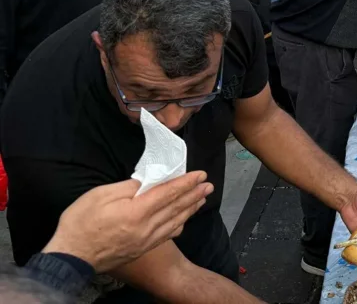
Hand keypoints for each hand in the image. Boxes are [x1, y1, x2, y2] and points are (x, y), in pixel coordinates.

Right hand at [42, 172, 212, 272]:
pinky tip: (184, 220)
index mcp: (137, 212)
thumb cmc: (80, 223)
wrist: (71, 258)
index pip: (168, 193)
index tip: (200, 174)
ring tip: (203, 198)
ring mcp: (145, 241)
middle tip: (209, 185)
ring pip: (175, 222)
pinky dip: (179, 225)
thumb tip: (145, 183)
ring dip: (191, 209)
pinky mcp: (141, 249)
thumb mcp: (100, 195)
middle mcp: (146, 228)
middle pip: (176, 207)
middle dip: (194, 194)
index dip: (186, 182)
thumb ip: (127, 187)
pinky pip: (166, 235)